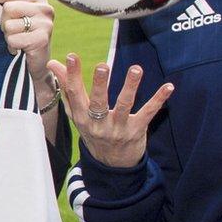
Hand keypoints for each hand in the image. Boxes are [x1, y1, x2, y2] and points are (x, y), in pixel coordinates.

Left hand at [0, 0, 56, 96]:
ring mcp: (45, 23)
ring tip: (18, 42)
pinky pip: (13, 39)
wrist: (38, 65)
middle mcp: (44, 8)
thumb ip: (6, 7)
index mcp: (37, 0)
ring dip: (8, 37)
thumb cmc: (23, 40)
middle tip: (12, 33)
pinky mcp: (42, 38)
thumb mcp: (16, 19)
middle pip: (8, 8)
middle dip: (4, 23)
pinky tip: (21, 50)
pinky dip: (13, 47)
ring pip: (9, 25)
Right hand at [49, 53, 172, 169]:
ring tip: (136, 69)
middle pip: (98, 103)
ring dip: (130, 87)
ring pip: (124, 106)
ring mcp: (119, 128)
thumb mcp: (77, 113)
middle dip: (99, 85)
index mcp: (82, 118)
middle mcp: (99, 124)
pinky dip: (159, 99)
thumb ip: (67, 87)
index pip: (74, 95)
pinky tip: (169, 87)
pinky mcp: (137, 130)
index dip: (71, 76)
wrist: (112, 164)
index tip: (72, 57)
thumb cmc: (93, 131)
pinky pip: (148, 113)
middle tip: (102, 66)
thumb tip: (53, 63)